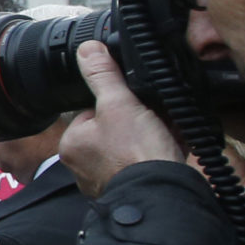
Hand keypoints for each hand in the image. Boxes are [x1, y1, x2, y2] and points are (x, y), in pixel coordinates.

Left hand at [58, 40, 184, 196]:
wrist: (162, 194)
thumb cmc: (136, 154)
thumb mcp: (119, 105)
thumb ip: (104, 76)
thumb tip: (88, 50)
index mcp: (72, 144)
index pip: (94, 111)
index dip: (120, 103)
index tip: (137, 104)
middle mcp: (83, 166)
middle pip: (116, 128)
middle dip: (139, 122)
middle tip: (157, 119)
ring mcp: (107, 179)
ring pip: (133, 147)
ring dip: (152, 138)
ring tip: (167, 135)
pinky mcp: (131, 189)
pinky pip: (145, 164)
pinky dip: (159, 155)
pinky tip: (172, 150)